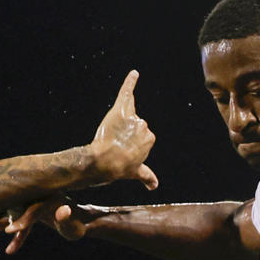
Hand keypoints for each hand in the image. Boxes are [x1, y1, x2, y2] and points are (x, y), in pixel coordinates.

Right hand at [0, 199, 92, 254]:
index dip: (21, 220)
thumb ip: (67, 221)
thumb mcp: (74, 228)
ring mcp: (35, 201)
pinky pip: (19, 220)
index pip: (33, 209)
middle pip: (18, 207)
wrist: (80, 222)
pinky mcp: (33, 209)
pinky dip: (13, 231)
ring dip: (2, 222)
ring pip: (15, 212)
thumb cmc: (78, 227)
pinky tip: (8, 247)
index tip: (10, 231)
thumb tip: (63, 211)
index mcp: (51, 198)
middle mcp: (41, 196)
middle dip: (3, 219)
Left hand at [86, 70, 157, 190]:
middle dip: (124, 134)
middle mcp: (144, 126)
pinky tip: (134, 73)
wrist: (105, 162)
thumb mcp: (135, 172)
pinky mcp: (122, 109)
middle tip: (115, 145)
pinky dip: (130, 81)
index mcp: (149, 138)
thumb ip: (146, 176)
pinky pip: (127, 92)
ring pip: (127, 117)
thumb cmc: (119, 168)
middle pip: (133, 126)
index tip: (123, 151)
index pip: (140, 136)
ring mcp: (133, 118)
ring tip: (111, 138)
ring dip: (119, 125)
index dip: (129, 143)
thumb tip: (154, 186)